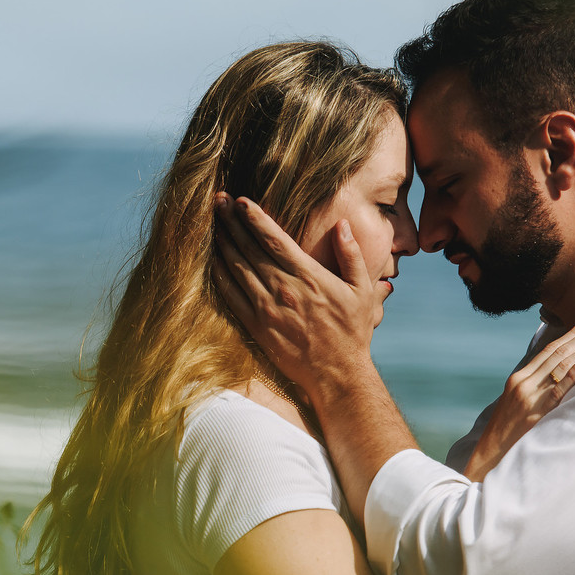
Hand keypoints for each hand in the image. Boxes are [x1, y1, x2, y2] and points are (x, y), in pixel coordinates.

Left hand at [212, 193, 378, 400]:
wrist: (337, 373)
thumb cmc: (352, 331)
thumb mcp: (362, 290)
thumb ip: (352, 255)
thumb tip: (342, 225)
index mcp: (309, 276)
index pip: (275, 240)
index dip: (255, 218)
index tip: (241, 201)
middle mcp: (284, 288)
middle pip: (250, 249)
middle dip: (232, 222)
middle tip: (218, 202)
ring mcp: (267, 308)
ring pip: (237, 269)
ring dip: (223, 244)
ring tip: (212, 224)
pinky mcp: (256, 327)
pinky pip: (231, 297)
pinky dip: (219, 277)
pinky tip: (211, 261)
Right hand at [463, 314, 574, 480]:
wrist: (489, 457)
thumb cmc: (507, 435)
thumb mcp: (518, 405)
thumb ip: (537, 389)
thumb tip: (564, 377)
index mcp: (519, 379)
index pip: (549, 350)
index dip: (572, 333)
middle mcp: (523, 382)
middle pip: (558, 352)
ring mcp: (528, 396)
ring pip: (560, 364)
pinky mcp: (534, 412)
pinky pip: (557, 389)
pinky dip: (572, 373)